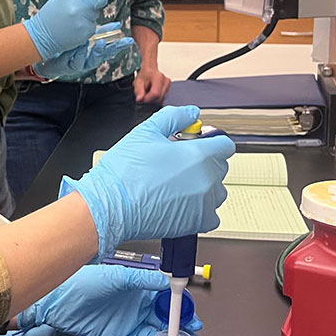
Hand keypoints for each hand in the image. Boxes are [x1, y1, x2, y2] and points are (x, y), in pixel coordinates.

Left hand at [17, 265, 202, 335]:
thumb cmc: (83, 282)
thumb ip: (142, 280)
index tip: (190, 314)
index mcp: (139, 290)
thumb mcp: (117, 277)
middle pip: (164, 321)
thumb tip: (165, 281)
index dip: (180, 308)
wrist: (59, 300)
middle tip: (192, 335)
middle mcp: (136, 308)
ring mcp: (128, 324)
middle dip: (180, 329)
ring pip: (154, 335)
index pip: (166, 300)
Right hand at [22, 0, 108, 59]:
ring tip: (74, 18)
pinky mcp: (88, 31)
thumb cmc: (51, 15)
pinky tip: (75, 26)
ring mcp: (85, 20)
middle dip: (97, 0)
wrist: (43, 36)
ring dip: (89, 14)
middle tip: (86, 4)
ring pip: (97, 13)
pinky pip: (93, 24)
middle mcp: (81, 6)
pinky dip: (86, 25)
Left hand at [33, 25, 134, 79]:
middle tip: (123, 42)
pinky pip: (76, 62)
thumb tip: (111, 20)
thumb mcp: (80, 35)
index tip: (128, 39)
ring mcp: (79, 63)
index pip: (109, 47)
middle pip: (105, 56)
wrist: (45, 53)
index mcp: (91, 50)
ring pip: (92, 60)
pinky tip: (82, 46)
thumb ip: (94, 29)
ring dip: (97, 52)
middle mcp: (88, 58)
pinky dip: (80, 54)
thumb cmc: (64, 43)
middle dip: (114, 49)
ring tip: (101, 43)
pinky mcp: (69, 66)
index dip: (119, 44)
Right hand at [65, 105, 234, 261]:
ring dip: (203, 185)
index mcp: (199, 155)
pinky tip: (180, 203)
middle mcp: (207, 179)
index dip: (211, 141)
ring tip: (176, 185)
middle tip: (177, 163)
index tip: (198, 143)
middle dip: (204, 162)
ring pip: (216, 191)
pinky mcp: (197, 223)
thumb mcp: (145, 132)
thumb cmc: (124, 172)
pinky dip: (200, 209)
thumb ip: (174, 117)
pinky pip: (210, 215)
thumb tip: (191, 113)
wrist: (111, 206)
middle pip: (220, 166)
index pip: (225, 144)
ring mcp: (204, 204)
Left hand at [134, 66, 170, 103]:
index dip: (147, 99)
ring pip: (161, 100)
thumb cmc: (144, 75)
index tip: (142, 99)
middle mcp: (165, 81)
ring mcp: (168, 86)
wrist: (149, 71)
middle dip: (149, 100)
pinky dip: (156, 99)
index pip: (155, 94)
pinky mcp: (168, 90)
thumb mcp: (138, 82)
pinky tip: (152, 93)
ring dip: (152, 100)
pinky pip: (162, 99)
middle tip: (143, 95)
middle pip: (159, 98)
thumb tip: (140, 99)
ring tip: (147, 92)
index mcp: (158, 77)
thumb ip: (138, 91)